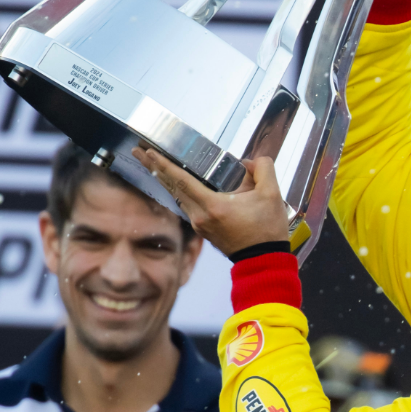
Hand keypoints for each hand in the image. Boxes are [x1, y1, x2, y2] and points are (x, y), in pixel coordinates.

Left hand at [132, 148, 289, 255]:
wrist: (264, 261)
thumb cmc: (266, 232)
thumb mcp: (272, 195)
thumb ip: (262, 170)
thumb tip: (250, 162)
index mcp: (213, 206)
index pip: (181, 180)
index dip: (163, 163)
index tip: (147, 150)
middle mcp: (200, 216)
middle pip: (172, 187)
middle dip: (154, 167)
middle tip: (138, 151)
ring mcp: (200, 224)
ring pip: (178, 197)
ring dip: (165, 179)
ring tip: (154, 164)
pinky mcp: (204, 230)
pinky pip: (187, 205)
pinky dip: (179, 191)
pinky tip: (179, 184)